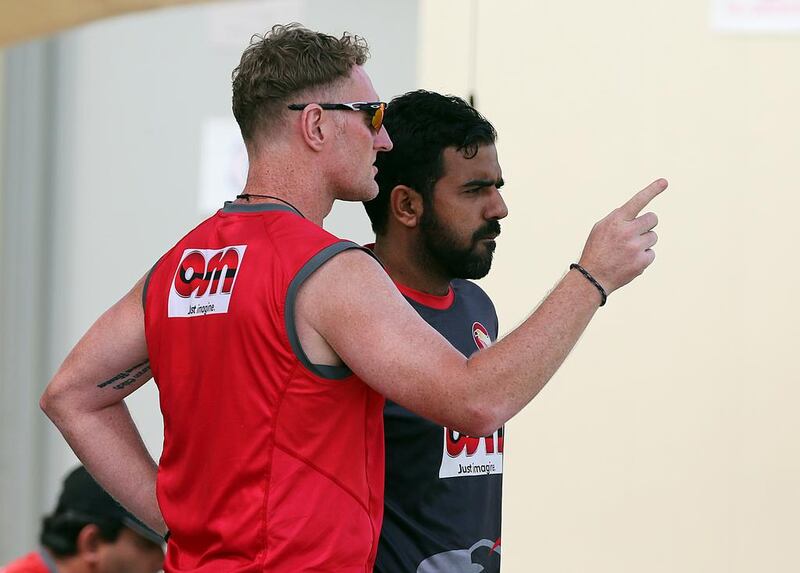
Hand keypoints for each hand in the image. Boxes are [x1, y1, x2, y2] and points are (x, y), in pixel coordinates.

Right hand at [578, 178, 666, 293]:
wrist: (592, 277)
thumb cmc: (596, 250)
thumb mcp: (600, 228)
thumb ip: (618, 218)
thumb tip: (637, 212)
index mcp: (616, 221)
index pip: (637, 201)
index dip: (652, 190)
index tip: (664, 182)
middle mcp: (627, 232)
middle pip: (653, 219)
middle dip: (647, 224)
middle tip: (634, 234)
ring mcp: (635, 247)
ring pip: (653, 236)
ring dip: (644, 242)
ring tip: (628, 250)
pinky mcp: (642, 261)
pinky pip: (652, 253)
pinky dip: (643, 257)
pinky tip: (630, 261)